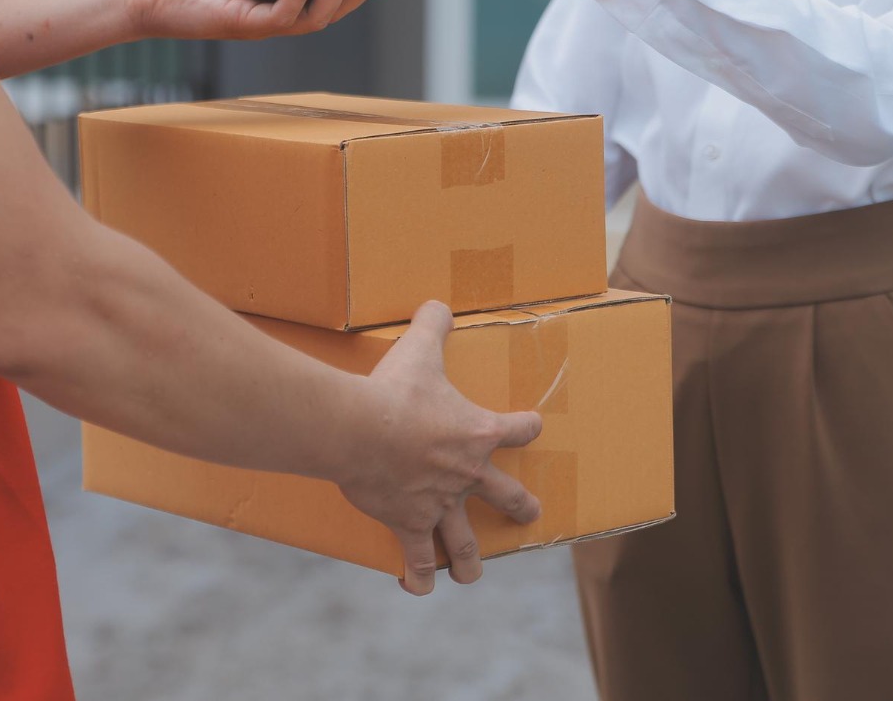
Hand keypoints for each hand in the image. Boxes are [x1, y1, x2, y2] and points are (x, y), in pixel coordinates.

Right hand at [336, 301, 543, 595]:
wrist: (361, 429)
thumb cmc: (395, 390)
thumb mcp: (419, 349)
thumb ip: (433, 325)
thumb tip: (438, 304)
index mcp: (478, 432)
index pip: (518, 429)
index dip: (525, 426)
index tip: (531, 427)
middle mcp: (467, 474)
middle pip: (505, 495)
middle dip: (519, 505)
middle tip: (530, 512)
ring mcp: (440, 503)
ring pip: (464, 539)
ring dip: (470, 558)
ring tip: (473, 573)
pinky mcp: (409, 522)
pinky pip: (418, 557)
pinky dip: (419, 575)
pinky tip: (420, 589)